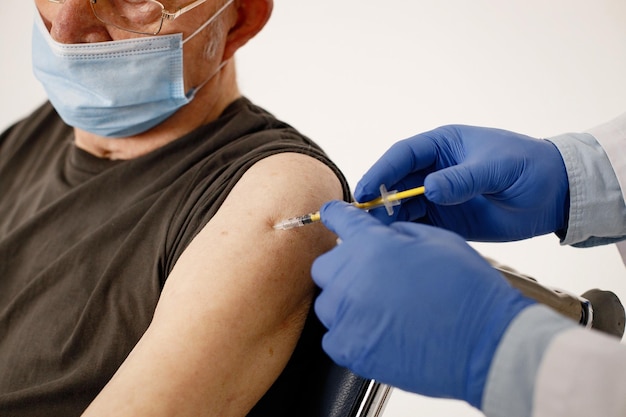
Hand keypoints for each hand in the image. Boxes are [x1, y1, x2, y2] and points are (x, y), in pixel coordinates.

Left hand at [312, 201, 534, 407]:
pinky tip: (379, 332)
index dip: (336, 216)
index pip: (338, 218)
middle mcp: (351, 276)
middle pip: (326, 266)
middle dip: (344, 268)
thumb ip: (397, 232)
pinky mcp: (349, 349)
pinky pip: (334, 336)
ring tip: (382, 310)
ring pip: (328, 303)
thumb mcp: (437, 240)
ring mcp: (347, 315)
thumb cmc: (468, 290)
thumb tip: (379, 234)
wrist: (486, 343)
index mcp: (372, 244)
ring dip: (347, 303)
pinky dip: (351, 333)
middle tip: (373, 278)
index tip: (332, 217)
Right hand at [354, 125, 568, 240]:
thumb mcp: (497, 167)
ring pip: (403, 206)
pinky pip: (419, 225)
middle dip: (378, 198)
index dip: (380, 171)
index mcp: (442, 145)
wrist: (554, 194)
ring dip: (388, 219)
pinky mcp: (447, 219)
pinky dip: (406, 233)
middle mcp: (434, 169)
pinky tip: (396, 243)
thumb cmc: (528, 167)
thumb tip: (429, 189)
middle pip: (396, 182)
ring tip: (374, 236)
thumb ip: (463, 178)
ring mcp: (439, 195)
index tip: (364, 190)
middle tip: (363, 219)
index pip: (403, 155)